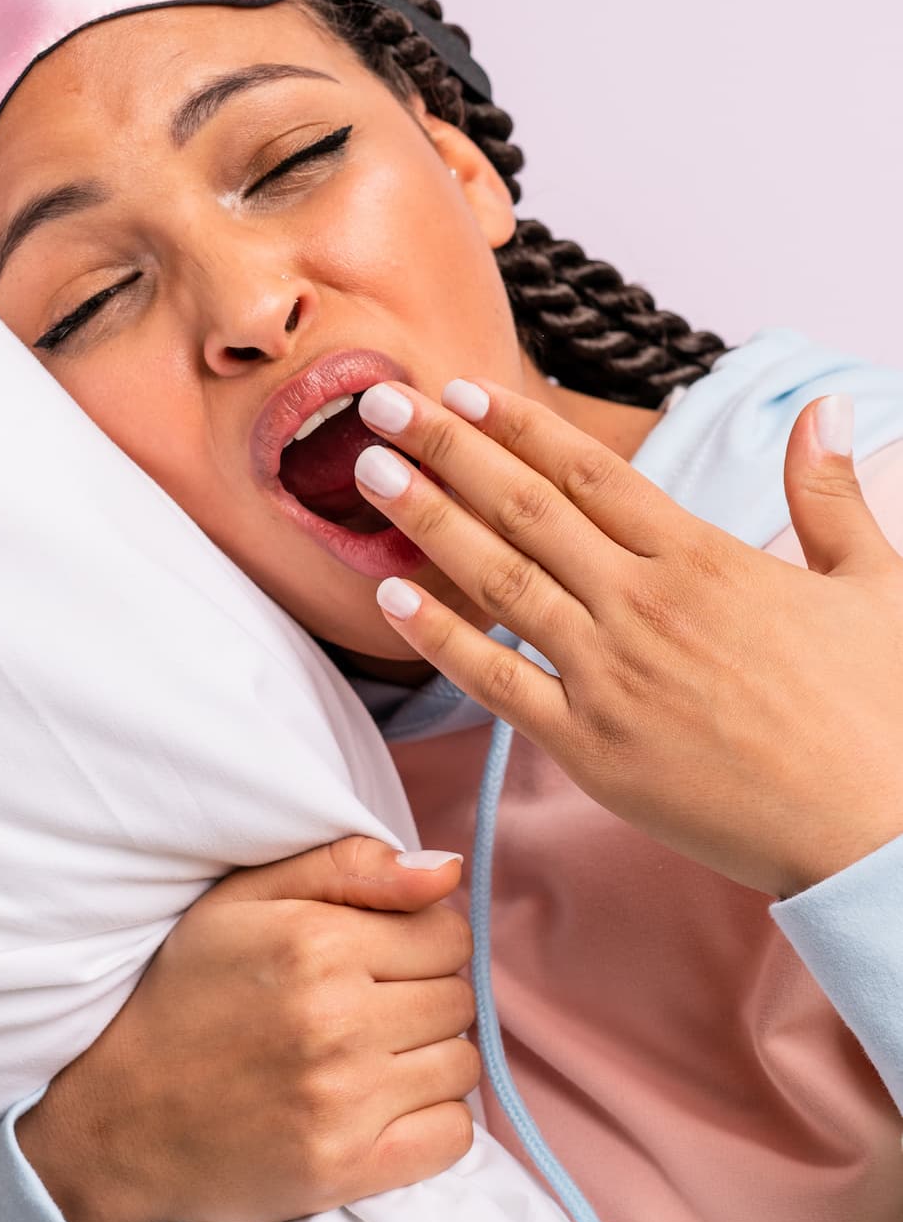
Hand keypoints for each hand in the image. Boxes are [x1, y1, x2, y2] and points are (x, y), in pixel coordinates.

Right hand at [16, 838, 476, 1221]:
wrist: (120, 1118)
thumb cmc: (186, 994)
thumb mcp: (244, 900)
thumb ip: (348, 866)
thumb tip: (448, 871)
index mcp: (317, 944)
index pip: (449, 933)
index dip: (424, 938)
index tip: (385, 955)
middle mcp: (336, 1021)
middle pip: (460, 998)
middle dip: (428, 994)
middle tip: (373, 1006)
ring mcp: (343, 1101)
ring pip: (462, 1063)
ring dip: (432, 1056)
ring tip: (377, 1054)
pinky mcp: (345, 1168)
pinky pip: (453, 1136)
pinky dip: (434, 1120)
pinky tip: (387, 1103)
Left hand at [353, 378, 902, 897]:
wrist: (875, 831)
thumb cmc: (878, 712)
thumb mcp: (874, 584)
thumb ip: (829, 495)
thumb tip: (827, 412)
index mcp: (702, 559)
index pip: (588, 473)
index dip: (516, 426)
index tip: (459, 390)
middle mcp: (642, 605)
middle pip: (525, 509)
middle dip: (446, 449)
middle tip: (381, 401)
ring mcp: (609, 676)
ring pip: (500, 581)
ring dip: (429, 522)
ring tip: (369, 473)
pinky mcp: (591, 747)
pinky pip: (499, 683)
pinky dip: (443, 640)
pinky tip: (394, 597)